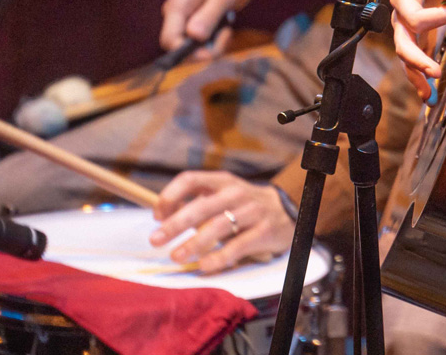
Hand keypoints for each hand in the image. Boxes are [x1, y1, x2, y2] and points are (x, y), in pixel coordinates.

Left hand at [149, 171, 293, 273]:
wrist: (288, 210)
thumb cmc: (246, 206)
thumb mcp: (225, 196)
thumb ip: (199, 205)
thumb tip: (163, 218)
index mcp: (223, 181)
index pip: (191, 179)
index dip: (170, 196)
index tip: (157, 215)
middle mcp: (236, 193)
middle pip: (201, 206)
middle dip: (175, 224)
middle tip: (156, 240)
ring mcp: (252, 212)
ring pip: (218, 227)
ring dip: (194, 243)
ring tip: (177, 256)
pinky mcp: (264, 232)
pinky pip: (237, 247)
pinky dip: (218, 258)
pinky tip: (204, 266)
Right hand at [160, 0, 258, 59]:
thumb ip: (210, 13)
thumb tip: (193, 35)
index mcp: (180, 1)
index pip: (168, 39)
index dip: (185, 53)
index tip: (209, 53)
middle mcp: (177, 9)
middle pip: (179, 45)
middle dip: (203, 49)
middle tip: (227, 35)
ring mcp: (185, 13)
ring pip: (190, 44)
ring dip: (211, 44)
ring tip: (228, 29)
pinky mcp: (194, 17)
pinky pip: (199, 38)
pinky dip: (213, 39)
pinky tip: (225, 27)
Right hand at [390, 0, 445, 98]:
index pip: (414, 18)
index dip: (436, 18)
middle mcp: (401, 16)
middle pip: (402, 43)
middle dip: (417, 61)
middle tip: (435, 73)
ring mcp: (408, 28)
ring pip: (407, 57)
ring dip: (417, 77)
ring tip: (428, 97)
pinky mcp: (419, 36)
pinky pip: (417, 58)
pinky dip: (422, 76)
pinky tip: (429, 93)